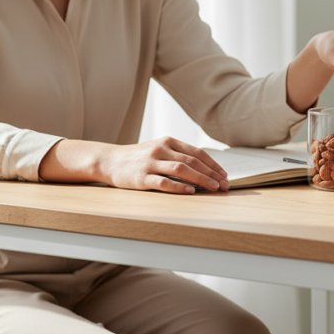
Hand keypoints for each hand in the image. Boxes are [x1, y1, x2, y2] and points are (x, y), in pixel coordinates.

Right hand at [98, 137, 229, 193]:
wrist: (108, 160)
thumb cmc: (138, 157)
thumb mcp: (159, 149)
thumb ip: (178, 155)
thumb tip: (205, 169)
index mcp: (168, 142)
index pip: (197, 153)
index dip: (213, 164)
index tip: (224, 175)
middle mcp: (161, 150)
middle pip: (193, 162)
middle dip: (212, 174)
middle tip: (224, 185)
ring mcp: (151, 163)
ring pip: (181, 170)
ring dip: (201, 179)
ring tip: (214, 188)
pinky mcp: (141, 178)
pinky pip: (163, 182)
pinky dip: (179, 187)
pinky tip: (191, 191)